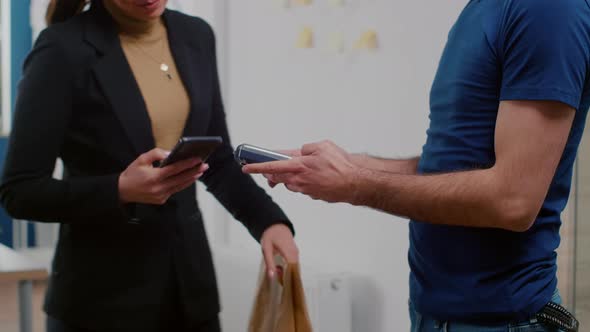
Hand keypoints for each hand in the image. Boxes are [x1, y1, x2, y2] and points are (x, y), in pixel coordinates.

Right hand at [119, 148, 208, 204]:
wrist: (122, 191)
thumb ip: (156, 154)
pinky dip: (183, 184)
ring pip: (180, 186)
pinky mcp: (161, 200)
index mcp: (154, 177)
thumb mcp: (141, 159)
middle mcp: (159, 188)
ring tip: (200, 171)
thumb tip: (171, 154)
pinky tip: (189, 178)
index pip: (175, 169)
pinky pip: (175, 190)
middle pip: (181, 178)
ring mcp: (161, 195)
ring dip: (191, 178)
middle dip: (195, 171)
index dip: (187, 164)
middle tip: (205, 165)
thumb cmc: (132, 173)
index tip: (197, 159)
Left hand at [243, 140, 359, 202]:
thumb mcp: (322, 146)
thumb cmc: (341, 165)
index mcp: (298, 166)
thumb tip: (300, 152)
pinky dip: (305, 182)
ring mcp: (305, 190)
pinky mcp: (313, 195)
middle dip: (272, 173)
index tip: (246, 168)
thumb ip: (307, 148)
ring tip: (304, 169)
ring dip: (290, 177)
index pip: (271, 166)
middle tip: (271, 169)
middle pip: (277, 177)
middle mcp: (299, 180)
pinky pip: (303, 188)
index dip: (256, 167)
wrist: (355, 183)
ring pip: (290, 183)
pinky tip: (317, 177)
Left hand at [260, 224, 298, 279]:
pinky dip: (288, 269)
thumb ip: (270, 263)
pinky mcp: (295, 253)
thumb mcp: (267, 249)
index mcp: (289, 252)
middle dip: (287, 278)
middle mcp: (295, 253)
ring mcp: (296, 253)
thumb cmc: (270, 236)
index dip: (288, 279)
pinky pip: (294, 264)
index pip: (292, 270)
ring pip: (295, 268)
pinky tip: (281, 272)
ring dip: (287, 273)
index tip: (282, 286)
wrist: (276, 225)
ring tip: (279, 279)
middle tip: (279, 284)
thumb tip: (272, 276)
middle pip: (294, 270)